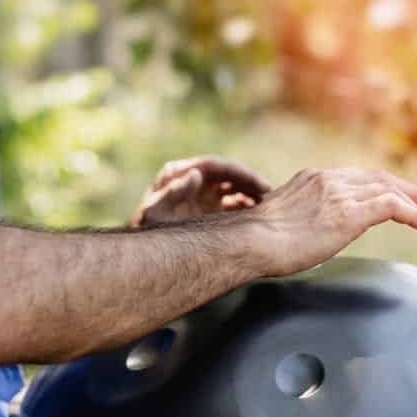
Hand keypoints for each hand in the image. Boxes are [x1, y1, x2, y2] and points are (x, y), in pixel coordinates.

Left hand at [131, 155, 271, 226]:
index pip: (216, 165)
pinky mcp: (210, 207)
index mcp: (179, 172)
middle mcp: (192, 179)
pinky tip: (259, 217)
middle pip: (228, 174)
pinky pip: (233, 202)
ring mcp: (202, 193)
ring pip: (233, 188)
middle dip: (251, 183)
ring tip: (269, 208)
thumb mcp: (158, 212)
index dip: (241, 173)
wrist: (146, 251)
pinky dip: (247, 207)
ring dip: (252, 195)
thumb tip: (196, 173)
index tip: (261, 185)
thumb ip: (174, 193)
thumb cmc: (149, 230)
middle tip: (271, 196)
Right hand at [242, 168, 416, 276]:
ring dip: (414, 201)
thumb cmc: (256, 242)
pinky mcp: (349, 214)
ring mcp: (340, 195)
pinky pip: (391, 207)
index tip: (392, 194)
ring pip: (388, 190)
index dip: (378, 185)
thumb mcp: (281, 221)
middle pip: (376, 178)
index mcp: (312, 179)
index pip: (355, 177)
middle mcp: (329, 180)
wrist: (250, 242)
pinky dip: (412, 213)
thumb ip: (300, 218)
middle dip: (404, 188)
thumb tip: (303, 234)